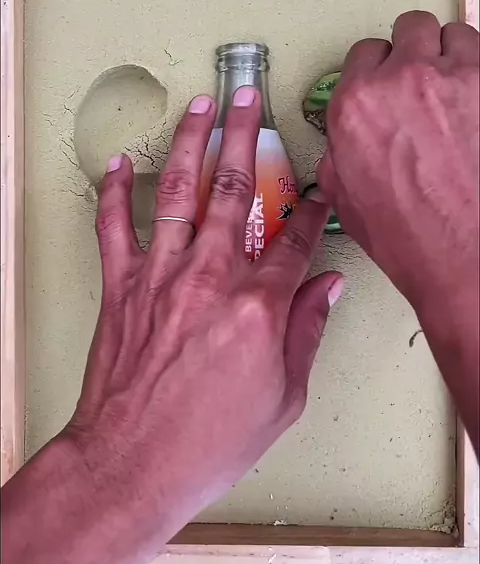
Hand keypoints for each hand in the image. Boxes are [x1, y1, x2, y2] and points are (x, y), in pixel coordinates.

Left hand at [2, 86, 341, 563]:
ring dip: (188, 142)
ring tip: (198, 107)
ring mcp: (161, 276)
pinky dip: (113, 191)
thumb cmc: (205, 441)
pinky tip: (117, 163)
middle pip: (234, 191)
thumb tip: (326, 290)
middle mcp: (209, 279)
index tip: (318, 190)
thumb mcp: (283, 398)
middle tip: (248, 101)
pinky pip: (114, 226)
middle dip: (245, 136)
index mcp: (257, 307)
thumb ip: (306, 333)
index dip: (312, 210)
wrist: (132, 463)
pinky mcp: (122, 286)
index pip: (295, 240)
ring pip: (177, 191)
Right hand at [317, 11, 478, 448]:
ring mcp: (456, 78)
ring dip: (453, 54)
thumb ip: (339, 150)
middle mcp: (404, 79)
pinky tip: (478, 100)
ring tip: (457, 84)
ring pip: (454, 33)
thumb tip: (345, 137)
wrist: (468, 260)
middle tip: (423, 75)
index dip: (377, 69)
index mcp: (357, 104)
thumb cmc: (412, 237)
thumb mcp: (345, 197)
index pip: (364, 52)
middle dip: (415, 48)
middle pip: (411, 28)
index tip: (387, 80)